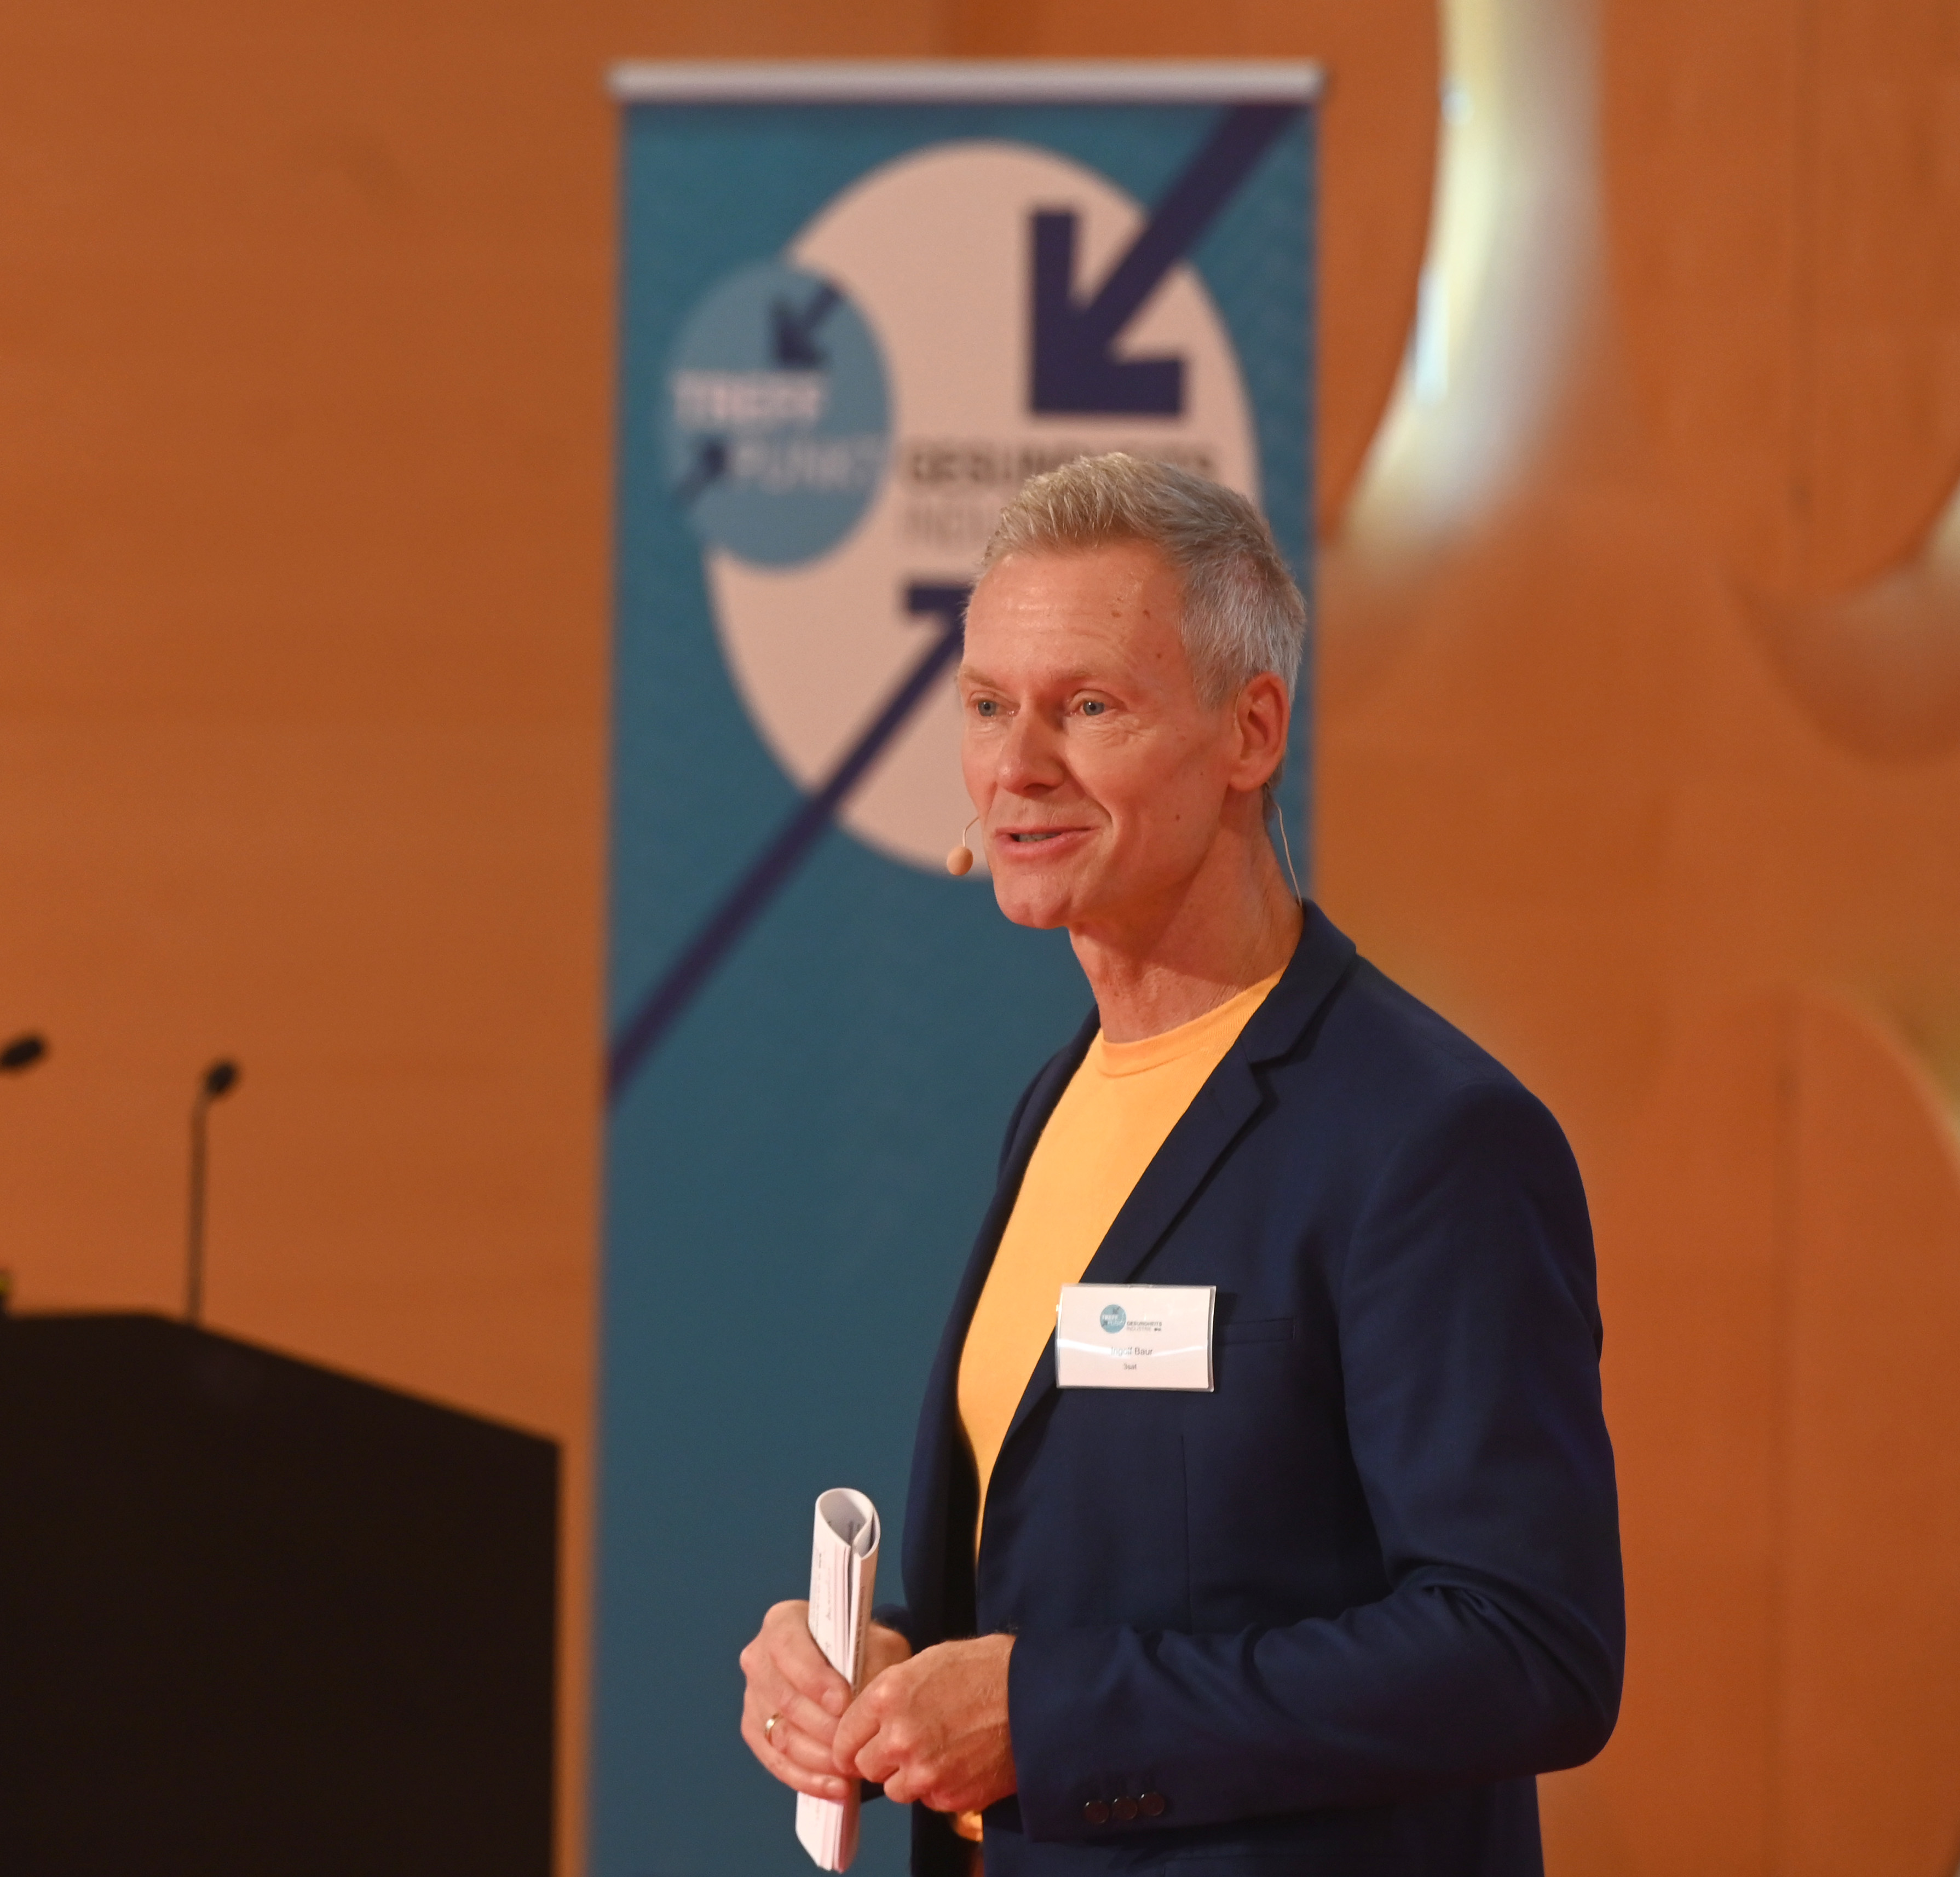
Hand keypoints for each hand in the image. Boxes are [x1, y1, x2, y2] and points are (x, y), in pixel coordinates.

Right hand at [740, 1604, 912, 1800]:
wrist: (850, 1668)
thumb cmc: (864, 1651)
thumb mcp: (877, 1643)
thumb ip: (871, 1662)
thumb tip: (862, 1697)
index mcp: (782, 1622)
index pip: (788, 1649)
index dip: (814, 1678)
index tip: (844, 1702)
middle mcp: (758, 1658)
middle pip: (784, 1698)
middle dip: (822, 1728)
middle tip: (853, 1747)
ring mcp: (752, 1696)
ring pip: (780, 1735)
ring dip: (817, 1759)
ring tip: (850, 1772)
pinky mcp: (755, 1731)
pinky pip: (776, 1762)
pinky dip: (807, 1778)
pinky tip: (836, 1788)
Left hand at [833, 1633, 1015, 1813]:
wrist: (1035, 1696)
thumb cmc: (985, 1669)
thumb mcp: (928, 1661)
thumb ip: (891, 1692)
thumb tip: (871, 1716)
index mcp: (888, 1697)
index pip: (844, 1736)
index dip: (852, 1740)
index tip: (859, 1743)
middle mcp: (899, 1738)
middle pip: (865, 1767)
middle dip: (880, 1758)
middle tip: (904, 1744)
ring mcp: (924, 1772)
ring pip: (895, 1788)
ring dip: (908, 1776)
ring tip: (937, 1751)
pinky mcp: (950, 1796)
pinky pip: (928, 1800)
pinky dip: (938, 1787)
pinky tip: (958, 1761)